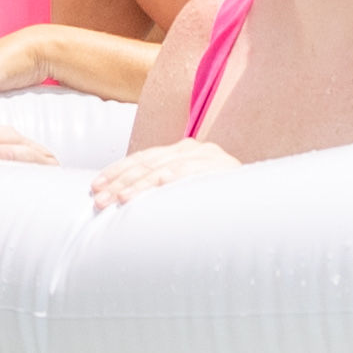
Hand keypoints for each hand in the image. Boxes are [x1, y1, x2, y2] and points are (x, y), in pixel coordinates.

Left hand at [83, 142, 233, 214]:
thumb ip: (160, 190)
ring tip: (118, 200)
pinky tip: (155, 187)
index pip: (141, 158)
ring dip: (138, 186)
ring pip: (163, 168)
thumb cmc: (216, 204)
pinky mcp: (221, 167)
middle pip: (146, 163)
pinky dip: (171, 179)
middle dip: (119, 182)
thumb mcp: (184, 192)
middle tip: (98, 200)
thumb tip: (121, 202)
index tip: (94, 187)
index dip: (116, 172)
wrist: (257, 205)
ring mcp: (207, 155)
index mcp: (180, 151)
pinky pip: (191, 172)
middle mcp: (192, 148)